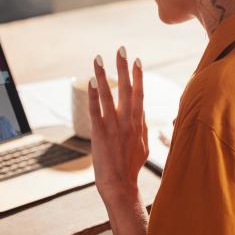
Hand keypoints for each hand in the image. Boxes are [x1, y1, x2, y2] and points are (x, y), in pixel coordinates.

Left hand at [88, 47, 148, 203]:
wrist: (120, 185)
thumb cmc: (131, 167)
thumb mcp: (143, 146)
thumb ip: (143, 128)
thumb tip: (144, 115)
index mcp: (139, 123)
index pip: (139, 94)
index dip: (138, 76)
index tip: (137, 60)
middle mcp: (128, 121)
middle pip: (127, 89)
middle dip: (124, 67)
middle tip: (121, 49)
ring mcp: (114, 126)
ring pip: (109, 95)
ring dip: (104, 75)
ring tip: (99, 58)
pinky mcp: (100, 133)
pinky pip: (96, 110)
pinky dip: (93, 95)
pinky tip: (91, 81)